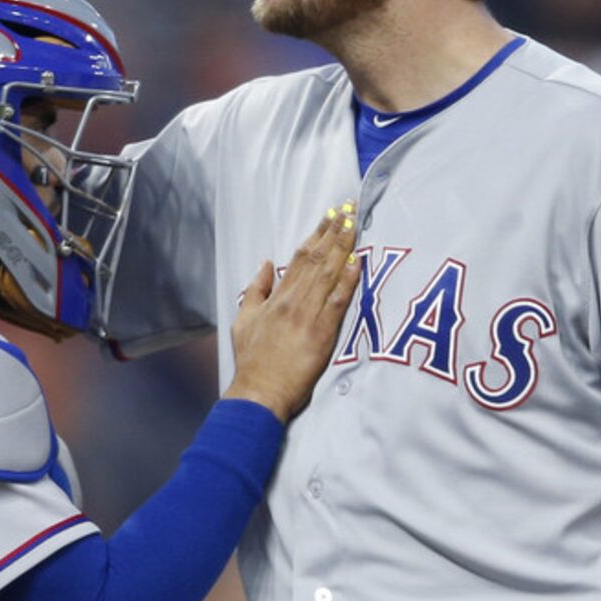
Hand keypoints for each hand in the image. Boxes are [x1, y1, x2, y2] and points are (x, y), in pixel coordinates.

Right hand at [226, 207, 358, 423]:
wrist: (259, 392)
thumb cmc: (252, 361)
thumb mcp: (243, 320)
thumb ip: (257, 290)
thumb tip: (265, 265)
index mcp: (276, 297)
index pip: (299, 257)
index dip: (317, 234)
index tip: (331, 215)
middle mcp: (293, 301)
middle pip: (317, 258)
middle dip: (335, 231)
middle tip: (349, 209)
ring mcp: (308, 315)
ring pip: (329, 273)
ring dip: (343, 246)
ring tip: (354, 224)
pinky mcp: (322, 333)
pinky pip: (338, 301)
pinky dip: (348, 280)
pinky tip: (357, 262)